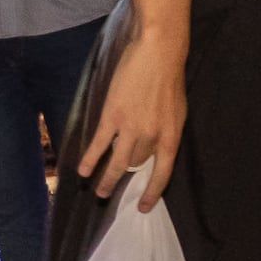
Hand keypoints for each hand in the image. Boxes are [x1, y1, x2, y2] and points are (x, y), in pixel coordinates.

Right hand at [75, 38, 187, 209]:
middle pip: (136, 166)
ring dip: (106, 179)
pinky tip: (83, 170)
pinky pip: (100, 144)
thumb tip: (153, 147)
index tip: (143, 207)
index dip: (152, 194)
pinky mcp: (113, 116)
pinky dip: (90, 159)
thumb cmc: (169, 78)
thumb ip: (165, 132)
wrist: (158, 53)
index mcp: (171, 138)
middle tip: (110, 193)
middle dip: (124, 180)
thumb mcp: (177, 111)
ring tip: (98, 191)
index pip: (162, 175)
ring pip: (118, 163)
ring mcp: (131, 128)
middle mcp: (151, 138)